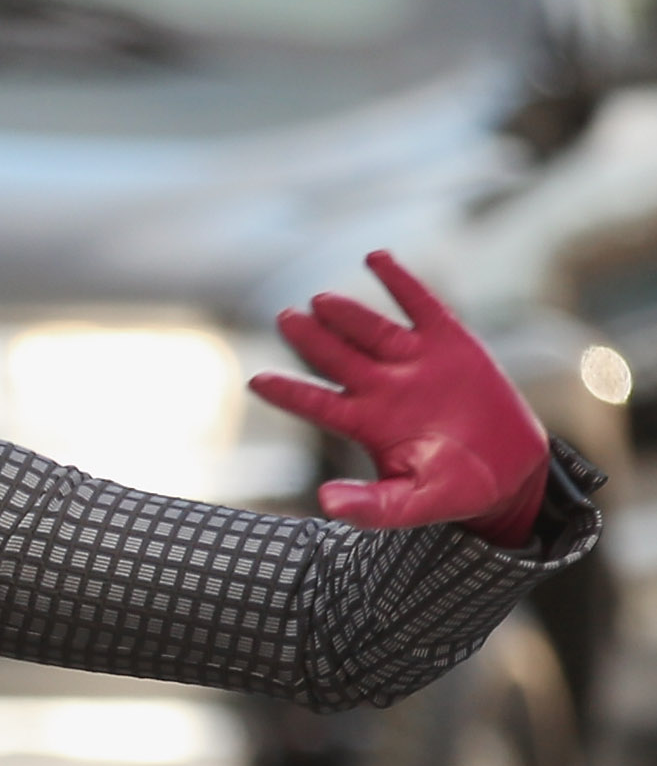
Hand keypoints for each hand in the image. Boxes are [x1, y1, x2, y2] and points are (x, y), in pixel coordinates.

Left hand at [249, 250, 549, 544]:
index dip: (288, 392)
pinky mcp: (450, 341)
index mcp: (367, 424)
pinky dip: (400, 282)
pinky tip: (375, 258)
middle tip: (286, 319)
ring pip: (372, 329)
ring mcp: (415, 361)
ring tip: (321, 301)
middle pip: (338, 358)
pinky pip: (420, 305)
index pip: (317, 404)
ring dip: (347, 314)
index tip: (255, 382)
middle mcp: (383, 387)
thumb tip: (325, 502)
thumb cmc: (452, 490)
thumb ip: (370, 507)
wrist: (509, 471)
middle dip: (311, 339)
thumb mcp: (411, 506)